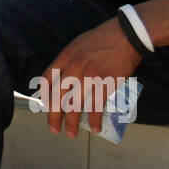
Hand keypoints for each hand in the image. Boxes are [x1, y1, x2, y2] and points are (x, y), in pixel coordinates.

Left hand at [40, 19, 142, 138]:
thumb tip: (63, 78)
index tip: (45, 107)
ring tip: (71, 133)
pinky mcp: (105, 85)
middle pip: (57, 98)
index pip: (46, 80)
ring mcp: (89, 77)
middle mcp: (73, 68)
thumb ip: (68, 60)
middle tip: (54, 128)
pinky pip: (95, 107)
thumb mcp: (77, 44)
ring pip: (74, 107)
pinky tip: (94, 127)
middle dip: (53, 117)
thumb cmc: (103, 38)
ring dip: (71, 123)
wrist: (126, 35)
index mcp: (65, 57)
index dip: (43, 97)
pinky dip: (94, 120)